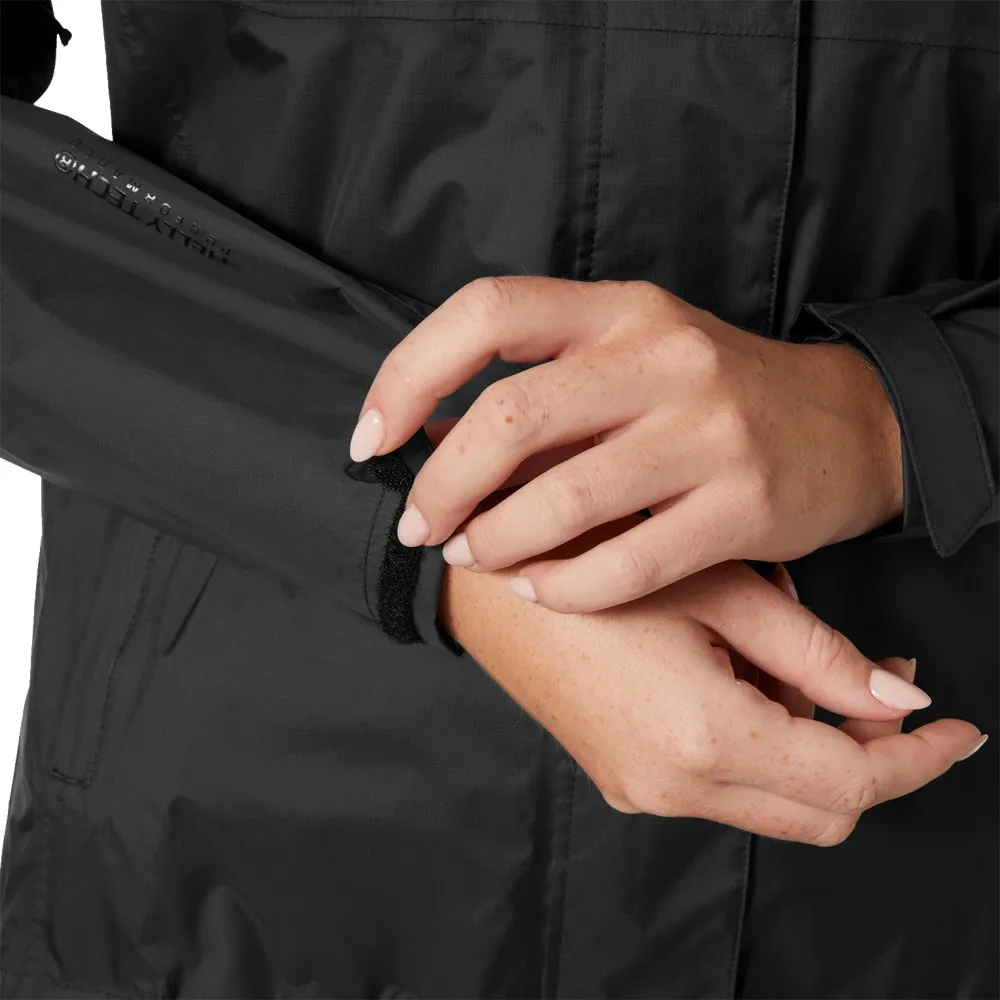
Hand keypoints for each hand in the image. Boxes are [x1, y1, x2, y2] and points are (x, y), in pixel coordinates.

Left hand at [354, 277, 903, 611]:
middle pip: (511, 416)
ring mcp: (709, 430)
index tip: (374, 439)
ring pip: (564, 498)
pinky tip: (539, 590)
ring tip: (474, 558)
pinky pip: (629, 563)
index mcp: (620, 309)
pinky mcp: (744, 505)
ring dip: (495, 542)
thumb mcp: (633, 356)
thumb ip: (544, 386)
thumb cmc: (714, 394)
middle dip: (442, 483)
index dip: (409, 373)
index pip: (486, 311)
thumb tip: (427, 436)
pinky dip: (565, 587)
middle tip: (420, 524)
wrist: (847, 424)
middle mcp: (663, 356)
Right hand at [439, 522, 982, 843]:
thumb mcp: (719, 589)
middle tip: (881, 688)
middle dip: (870, 760)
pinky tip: (744, 678)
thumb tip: (896, 696)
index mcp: (702, 738)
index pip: (851, 781)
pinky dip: (759, 750)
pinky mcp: (623, 779)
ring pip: (772, 803)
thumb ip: (817, 654)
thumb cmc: (592, 561)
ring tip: (799, 663)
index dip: (917, 759)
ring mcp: (642, 791)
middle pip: (819, 811)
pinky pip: (722, 788)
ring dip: (810, 750)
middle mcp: (672, 787)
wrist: (483, 581)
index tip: (956, 730)